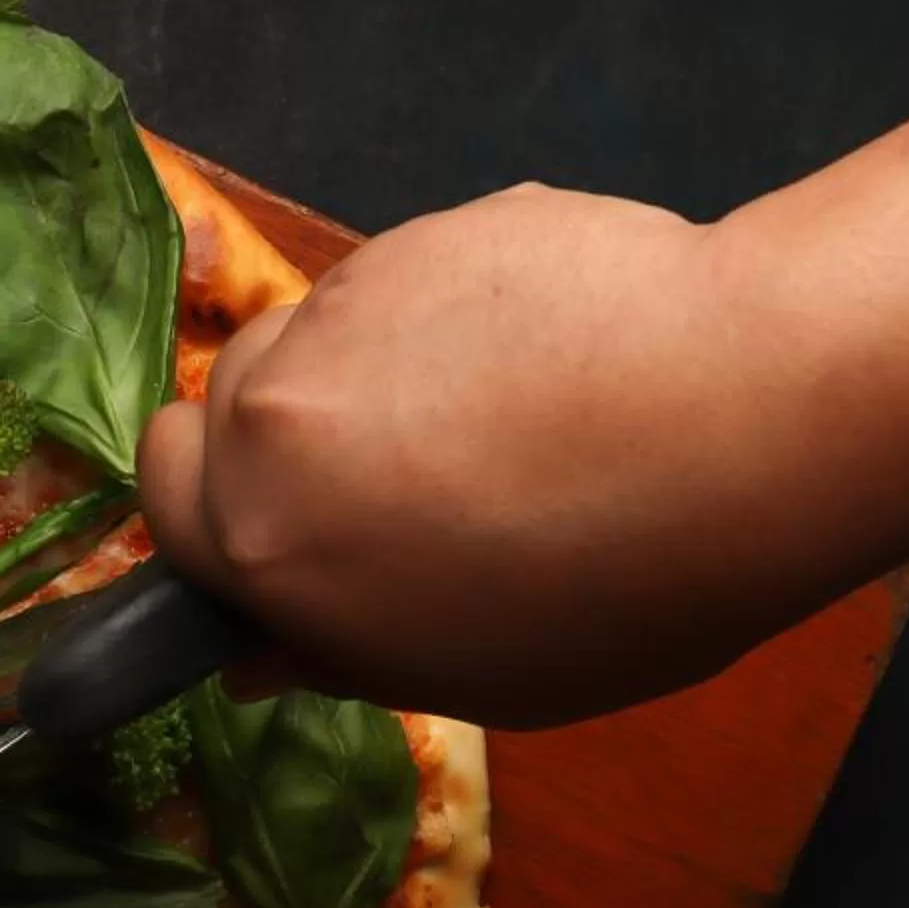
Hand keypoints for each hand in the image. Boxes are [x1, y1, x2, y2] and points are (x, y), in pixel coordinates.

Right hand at [139, 184, 799, 725]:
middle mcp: (271, 412)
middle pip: (221, 405)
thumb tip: (255, 653)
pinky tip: (556, 349)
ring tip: (501, 409)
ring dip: (367, 371)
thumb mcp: (472, 676)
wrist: (747, 418)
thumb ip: (340, 652)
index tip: (296, 537)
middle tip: (402, 479)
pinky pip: (403, 281)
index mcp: (263, 535)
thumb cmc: (619, 589)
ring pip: (314, 337)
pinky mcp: (423, 231)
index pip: (162, 498)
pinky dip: (450, 314)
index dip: (218, 517)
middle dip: (279, 439)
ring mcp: (345, 308)